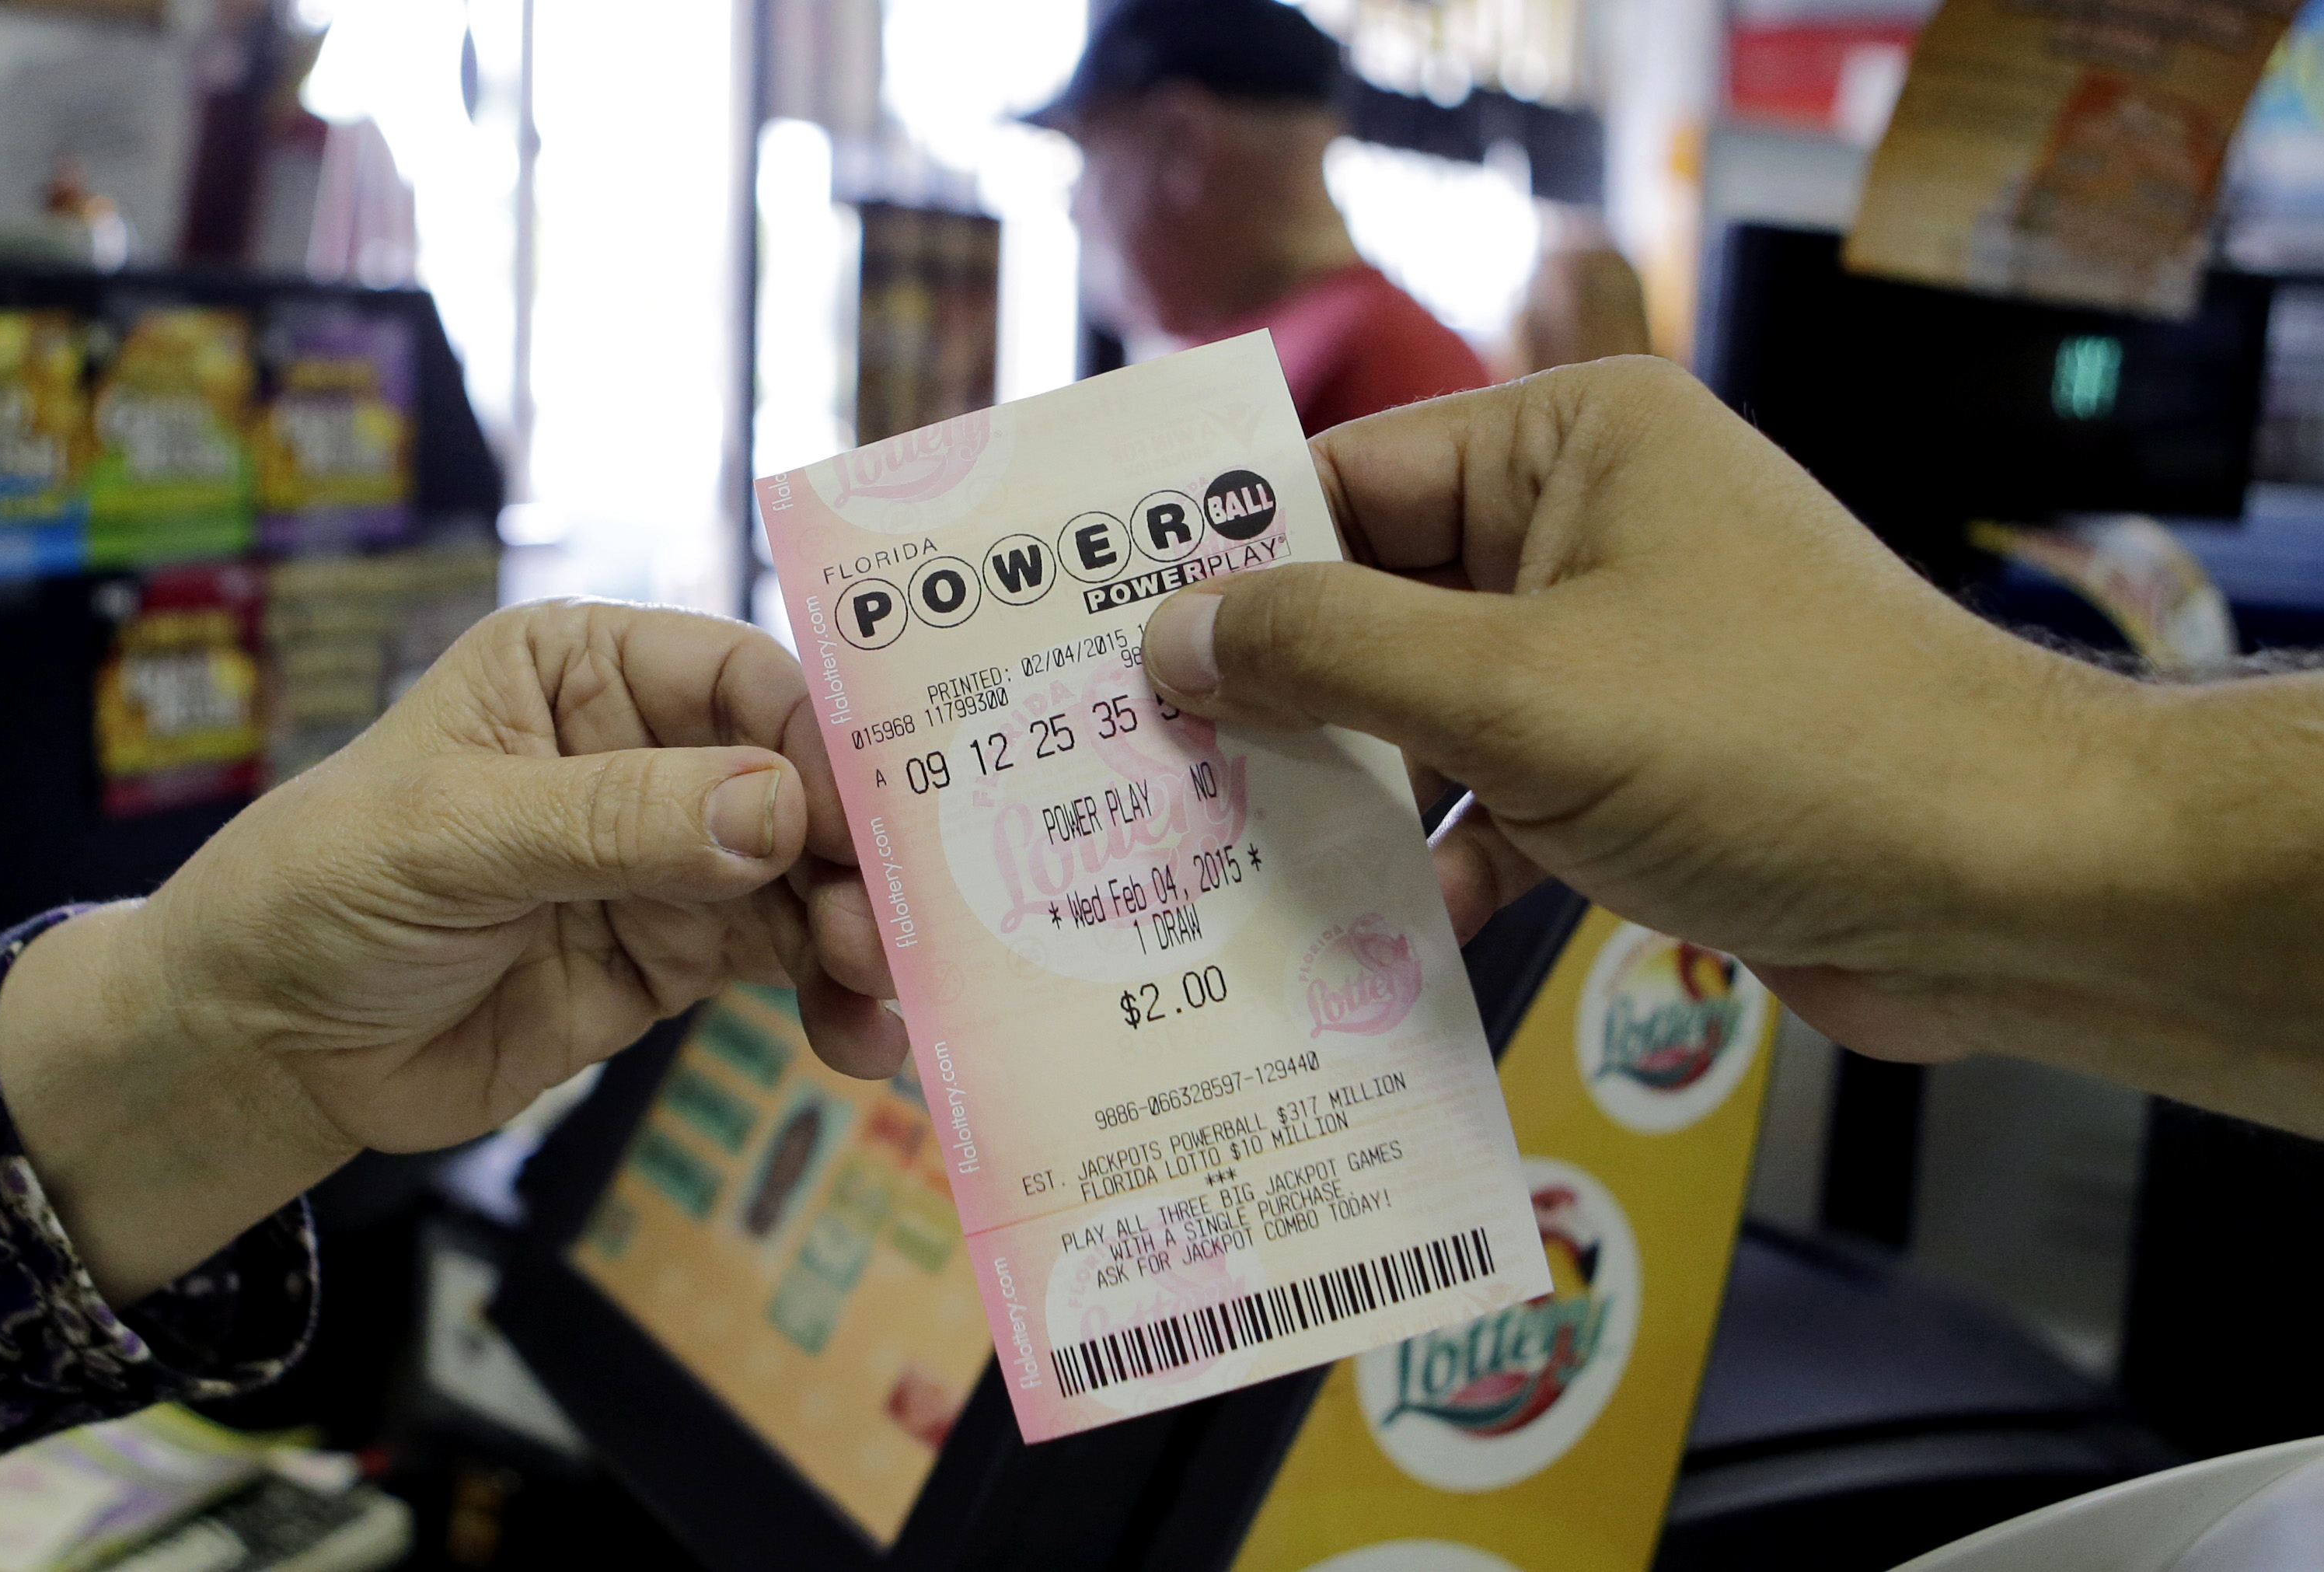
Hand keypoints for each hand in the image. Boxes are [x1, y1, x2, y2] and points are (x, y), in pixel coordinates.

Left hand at [0, 600, 907, 1302]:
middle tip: (898, 922)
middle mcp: (649, 751)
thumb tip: (774, 812)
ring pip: (807, 882)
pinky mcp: (678, 955)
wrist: (263, 1046)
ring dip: (862, 933)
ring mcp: (671, 860)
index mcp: (586, 670)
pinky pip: (784, 964)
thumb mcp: (451, 838)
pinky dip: (834, 997)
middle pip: (798, 783)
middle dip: (860, 850)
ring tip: (886, 995)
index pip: (741, 679)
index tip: (873, 816)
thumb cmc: (319, 891)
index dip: (819, 740)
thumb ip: (614, 820)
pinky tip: (862, 1037)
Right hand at [1142, 358, 2323, 1133]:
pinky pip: (1498, 795)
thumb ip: (1333, 655)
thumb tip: (1171, 630)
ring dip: (1346, 793)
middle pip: (1376, 601)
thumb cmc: (1778, 745)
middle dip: (1272, 696)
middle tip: (1124, 769)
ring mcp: (1617, 653)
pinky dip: (1442, 857)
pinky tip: (1365, 938)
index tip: (1094, 641)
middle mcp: (1590, 530)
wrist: (2010, 888)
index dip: (1223, 566)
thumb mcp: (1523, 691)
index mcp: (1570, 445)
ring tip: (1207, 863)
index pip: (1347, 479)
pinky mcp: (1640, 767)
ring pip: (1429, 712)